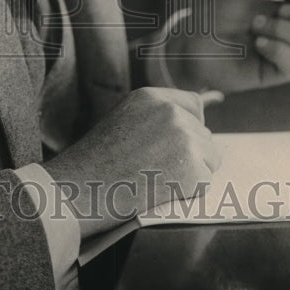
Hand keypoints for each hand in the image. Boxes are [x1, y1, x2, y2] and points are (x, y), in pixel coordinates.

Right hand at [44, 87, 220, 237]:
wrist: (80, 190)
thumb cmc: (94, 163)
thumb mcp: (122, 121)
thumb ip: (153, 118)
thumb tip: (188, 127)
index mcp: (151, 97)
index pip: (194, 105)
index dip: (190, 126)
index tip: (180, 143)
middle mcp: (172, 112)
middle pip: (203, 135)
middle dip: (190, 154)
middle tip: (159, 171)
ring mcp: (185, 140)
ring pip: (209, 159)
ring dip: (192, 173)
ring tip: (157, 181)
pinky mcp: (194, 170)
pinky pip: (205, 182)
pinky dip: (188, 193)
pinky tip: (160, 192)